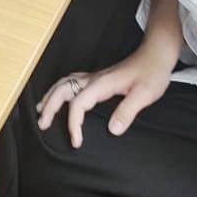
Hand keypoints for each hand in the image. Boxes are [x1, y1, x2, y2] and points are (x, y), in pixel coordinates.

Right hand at [36, 40, 178, 147]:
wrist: (155, 54)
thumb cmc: (151, 73)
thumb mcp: (144, 94)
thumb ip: (127, 111)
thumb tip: (112, 130)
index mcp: (102, 84)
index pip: (78, 104)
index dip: (73, 124)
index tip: (76, 141)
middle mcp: (93, 79)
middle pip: (63, 90)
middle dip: (50, 106)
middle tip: (42, 124)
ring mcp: (94, 77)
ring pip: (64, 83)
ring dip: (51, 96)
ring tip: (41, 110)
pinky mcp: (97, 78)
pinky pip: (71, 81)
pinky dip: (60, 90)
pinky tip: (59, 96)